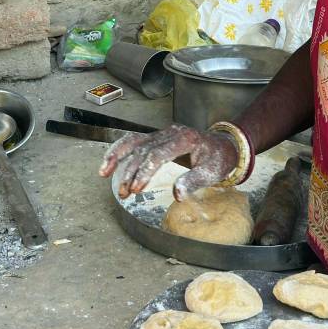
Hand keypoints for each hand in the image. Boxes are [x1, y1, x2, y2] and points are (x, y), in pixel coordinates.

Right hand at [97, 123, 238, 200]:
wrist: (223, 146)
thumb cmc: (218, 159)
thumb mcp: (213, 172)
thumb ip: (194, 181)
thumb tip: (177, 195)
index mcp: (185, 138)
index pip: (158, 153)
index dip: (145, 171)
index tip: (137, 188)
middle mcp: (170, 133)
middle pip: (143, 149)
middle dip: (130, 171)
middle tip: (124, 192)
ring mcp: (161, 134)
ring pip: (134, 142)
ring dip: (118, 157)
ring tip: (104, 174)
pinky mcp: (155, 138)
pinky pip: (133, 141)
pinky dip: (119, 151)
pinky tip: (108, 163)